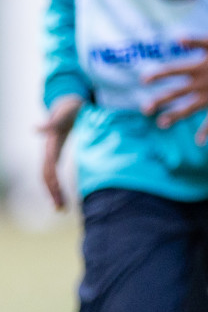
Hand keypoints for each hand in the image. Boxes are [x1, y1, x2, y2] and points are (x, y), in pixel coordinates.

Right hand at [38, 95, 82, 210]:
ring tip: (61, 208)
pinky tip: (63, 196)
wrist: (69, 101)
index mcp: (51, 144)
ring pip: (48, 175)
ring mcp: (51, 151)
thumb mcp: (65, 113)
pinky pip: (53, 171)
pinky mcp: (56, 152)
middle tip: (61, 210)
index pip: (48, 168)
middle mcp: (48, 150)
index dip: (53, 184)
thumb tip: (34, 129)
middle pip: (46, 175)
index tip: (59, 198)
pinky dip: (57, 185)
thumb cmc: (70, 107)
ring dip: (54, 192)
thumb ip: (52, 122)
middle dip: (53, 192)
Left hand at [142, 36, 207, 145]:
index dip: (157, 76)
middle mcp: (202, 84)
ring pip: (191, 108)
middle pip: (177, 94)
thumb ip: (194, 41)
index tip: (143, 81)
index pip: (172, 72)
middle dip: (159, 101)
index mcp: (198, 67)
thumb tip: (176, 39)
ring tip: (161, 124)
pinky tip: (199, 142)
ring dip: (175, 116)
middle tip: (144, 110)